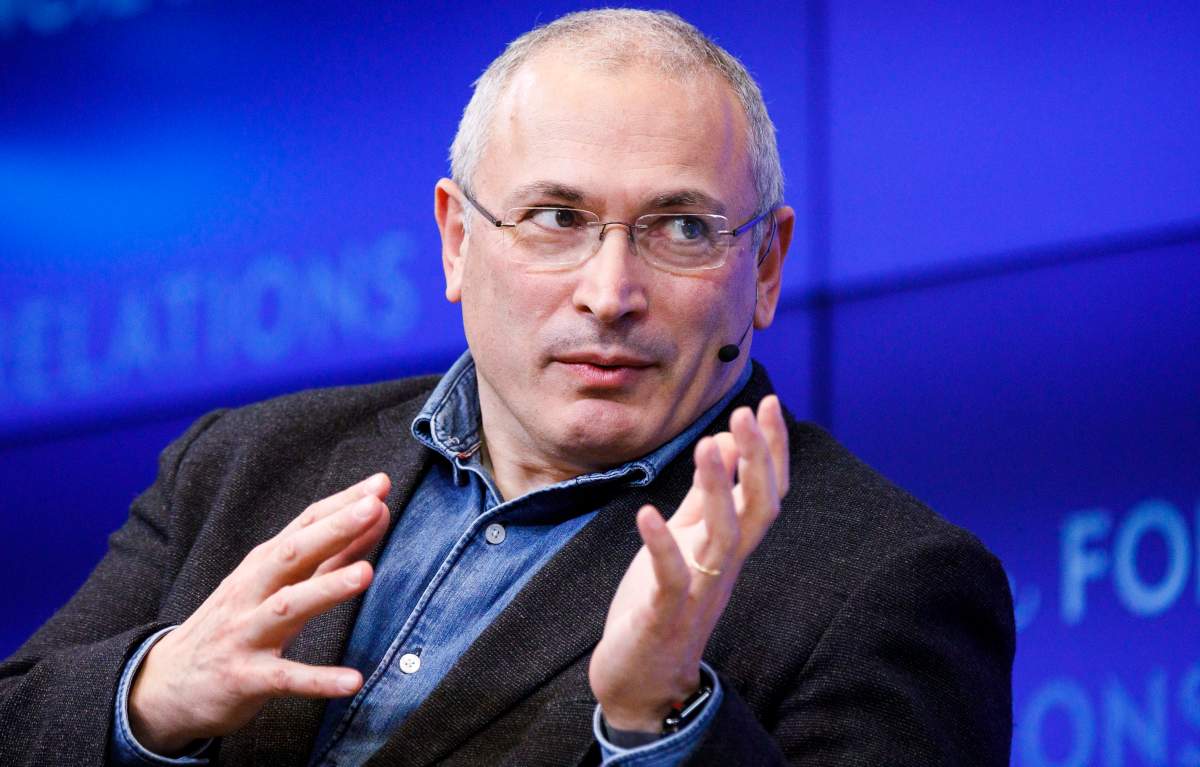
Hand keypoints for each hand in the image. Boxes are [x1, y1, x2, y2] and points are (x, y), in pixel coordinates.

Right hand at [128, 473, 392, 753]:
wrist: (166, 682)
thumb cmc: (235, 623)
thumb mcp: (275, 585)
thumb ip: (328, 556)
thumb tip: (375, 517)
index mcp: (263, 565)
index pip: (305, 525)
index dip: (342, 504)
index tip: (380, 484)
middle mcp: (252, 591)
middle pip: (293, 554)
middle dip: (333, 529)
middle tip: (373, 507)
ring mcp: (245, 633)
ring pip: (287, 607)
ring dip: (327, 589)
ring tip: (367, 573)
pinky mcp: (245, 678)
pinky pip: (285, 678)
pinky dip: (318, 679)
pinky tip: (353, 681)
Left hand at [589, 396, 788, 732]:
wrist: (642, 681)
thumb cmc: (663, 605)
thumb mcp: (686, 542)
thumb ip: (705, 499)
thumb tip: (723, 444)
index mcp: (730, 547)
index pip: (766, 492)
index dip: (772, 450)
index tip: (768, 403)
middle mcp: (724, 566)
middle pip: (757, 509)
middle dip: (756, 461)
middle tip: (746, 413)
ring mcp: (699, 591)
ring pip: (722, 537)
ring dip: (718, 492)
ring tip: (707, 446)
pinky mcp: (665, 614)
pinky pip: (671, 577)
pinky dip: (662, 545)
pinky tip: (647, 513)